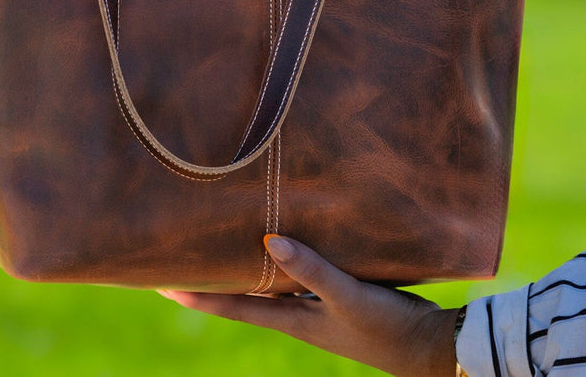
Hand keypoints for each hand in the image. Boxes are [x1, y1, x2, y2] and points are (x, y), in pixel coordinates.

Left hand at [157, 234, 460, 376]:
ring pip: (267, 283)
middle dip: (211, 277)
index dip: (194, 294)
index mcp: (289, 319)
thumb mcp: (347, 297)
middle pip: (242, 294)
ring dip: (244, 266)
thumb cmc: (385, 326)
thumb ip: (311, 269)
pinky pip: (296, 277)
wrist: (428, 347)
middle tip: (181, 254)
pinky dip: (282, 260)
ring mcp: (314, 308)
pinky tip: (282, 239)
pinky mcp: (335, 298)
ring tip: (220, 241)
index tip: (158, 283)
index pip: (229, 304)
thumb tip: (267, 238)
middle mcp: (294, 313)